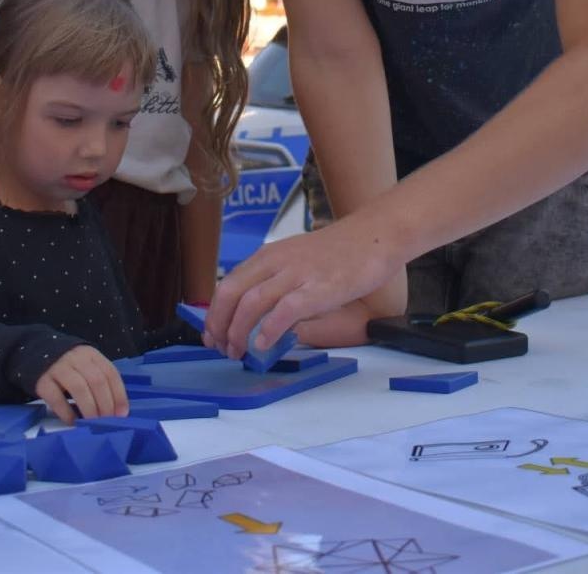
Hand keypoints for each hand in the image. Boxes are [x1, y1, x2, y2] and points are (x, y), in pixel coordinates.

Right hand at [35, 346, 127, 424]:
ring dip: (89, 408)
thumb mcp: (86, 366)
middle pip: (96, 381)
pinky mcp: (42, 381)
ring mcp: (58, 368)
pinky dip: (67, 412)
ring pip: (79, 388)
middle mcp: (76, 359)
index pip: (110, 373)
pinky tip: (73, 422)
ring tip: (93, 422)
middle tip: (107, 421)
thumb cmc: (69, 366)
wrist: (36, 355)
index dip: (118, 395)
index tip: (122, 414)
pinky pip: (56, 398)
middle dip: (105, 404)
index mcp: (91, 355)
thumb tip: (117, 411)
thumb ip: (100, 382)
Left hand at [205, 218, 399, 359]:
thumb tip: (256, 312)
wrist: (375, 235)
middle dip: (219, 325)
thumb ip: (276, 280)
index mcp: (268, 256)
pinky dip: (269, 331)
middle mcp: (276, 262)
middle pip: (230, 294)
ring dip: (238, 332)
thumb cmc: (340, 252)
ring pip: (251, 303)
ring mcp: (297, 274)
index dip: (214, 314)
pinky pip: (284, 311)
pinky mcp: (319, 289)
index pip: (227, 285)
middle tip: (220, 348)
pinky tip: (264, 345)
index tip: (212, 334)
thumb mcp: (296, 259)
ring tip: (238, 351)